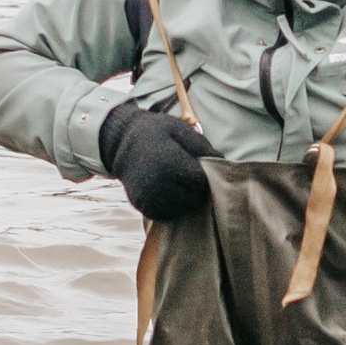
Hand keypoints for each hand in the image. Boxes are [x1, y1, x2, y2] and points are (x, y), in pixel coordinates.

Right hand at [99, 102, 218, 221]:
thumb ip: (203, 147)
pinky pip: (165, 214)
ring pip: (181, 209)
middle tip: (187, 174)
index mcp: (169, 163)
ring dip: (184, 199)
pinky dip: (170, 206)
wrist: (122, 141)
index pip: (201, 183)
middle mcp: (157, 184)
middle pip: (193, 198)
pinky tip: (167, 191)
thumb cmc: (157, 133)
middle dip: (195, 188)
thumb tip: (223, 163)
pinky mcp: (141, 205)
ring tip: (177, 182)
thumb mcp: (180, 130)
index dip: (203, 175)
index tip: (197, 166)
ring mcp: (147, 197)